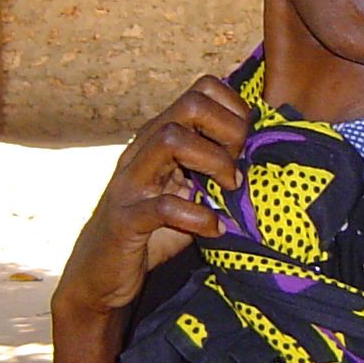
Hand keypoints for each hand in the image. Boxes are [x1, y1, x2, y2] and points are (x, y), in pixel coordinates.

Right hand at [54, 76, 251, 321]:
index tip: (245, 146)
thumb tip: (262, 158)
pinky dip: (197, 218)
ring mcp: (130, 182)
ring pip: (171, 139)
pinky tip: (213, 229)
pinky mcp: (125, 220)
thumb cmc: (152, 231)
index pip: (201, 89)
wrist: (100, 273)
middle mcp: (143, 150)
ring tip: (228, 191)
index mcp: (160, 137)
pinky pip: (163, 207)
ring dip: (214, 163)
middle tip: (237, 169)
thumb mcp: (188, 192)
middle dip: (228, 131)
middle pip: (190, 105)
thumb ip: (214, 171)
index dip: (233, 110)